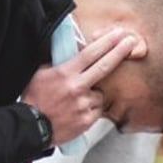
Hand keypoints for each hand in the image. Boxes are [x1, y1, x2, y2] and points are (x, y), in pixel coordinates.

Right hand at [21, 29, 137, 144]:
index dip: (107, 42)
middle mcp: (77, 87)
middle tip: (132, 41)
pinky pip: (96, 110)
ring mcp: (83, 104)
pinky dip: (91, 109)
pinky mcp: (87, 120)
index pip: (90, 53)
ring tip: (75, 100)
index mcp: (65, 73)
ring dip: (93, 94)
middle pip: (104, 66)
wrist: (30, 128)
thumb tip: (73, 51)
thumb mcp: (41, 74)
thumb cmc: (34, 99)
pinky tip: (77, 111)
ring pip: (100, 94)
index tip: (118, 34)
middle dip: (120, 51)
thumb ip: (58, 63)